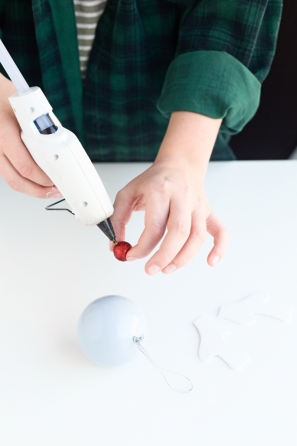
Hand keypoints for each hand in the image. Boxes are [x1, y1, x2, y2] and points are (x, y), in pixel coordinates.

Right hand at [0, 74, 59, 197]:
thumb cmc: (5, 99)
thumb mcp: (27, 108)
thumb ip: (44, 126)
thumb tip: (61, 142)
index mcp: (4, 134)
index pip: (25, 165)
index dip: (42, 178)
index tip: (56, 179)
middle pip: (17, 180)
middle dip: (39, 190)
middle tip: (55, 190)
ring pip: (12, 181)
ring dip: (33, 190)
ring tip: (50, 190)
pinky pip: (9, 175)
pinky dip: (25, 182)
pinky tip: (38, 182)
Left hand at [110, 111, 227, 273]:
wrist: (179, 164)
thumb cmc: (155, 180)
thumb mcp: (128, 193)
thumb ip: (117, 218)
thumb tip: (115, 246)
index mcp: (161, 190)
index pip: (153, 226)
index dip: (141, 247)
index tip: (131, 256)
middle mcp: (182, 197)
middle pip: (178, 232)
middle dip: (164, 256)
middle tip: (151, 269)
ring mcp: (198, 205)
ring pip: (197, 236)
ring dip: (183, 258)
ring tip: (167, 269)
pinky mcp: (209, 212)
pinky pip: (220, 231)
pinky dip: (220, 248)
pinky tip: (210, 262)